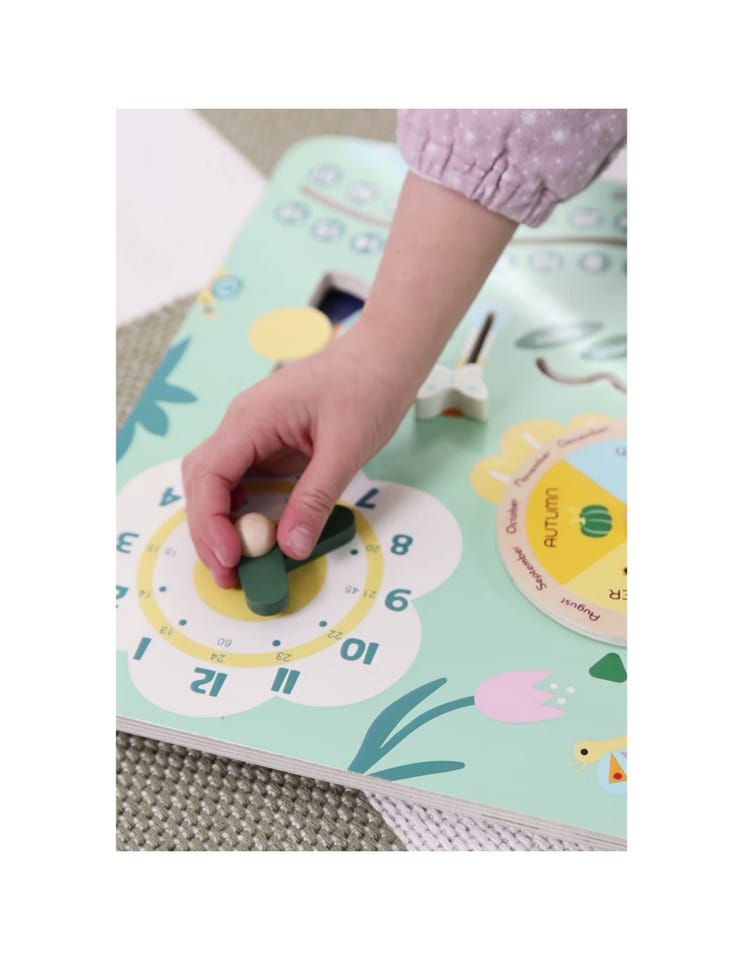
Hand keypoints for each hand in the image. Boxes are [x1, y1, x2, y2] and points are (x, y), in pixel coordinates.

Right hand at [181, 321, 413, 588]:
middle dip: (207, 531)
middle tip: (229, 576)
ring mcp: (253, 433)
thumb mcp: (346, 448)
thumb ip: (315, 497)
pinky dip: (241, 510)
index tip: (231, 559)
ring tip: (239, 565)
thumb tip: (290, 547)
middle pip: (202, 482)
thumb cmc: (368, 386)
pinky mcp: (269, 442)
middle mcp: (242, 424)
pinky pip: (243, 480)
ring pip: (216, 482)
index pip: (208, 474)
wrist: (385, 354)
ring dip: (220, 524)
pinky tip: (254, 534)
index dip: (210, 522)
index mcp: (252, 418)